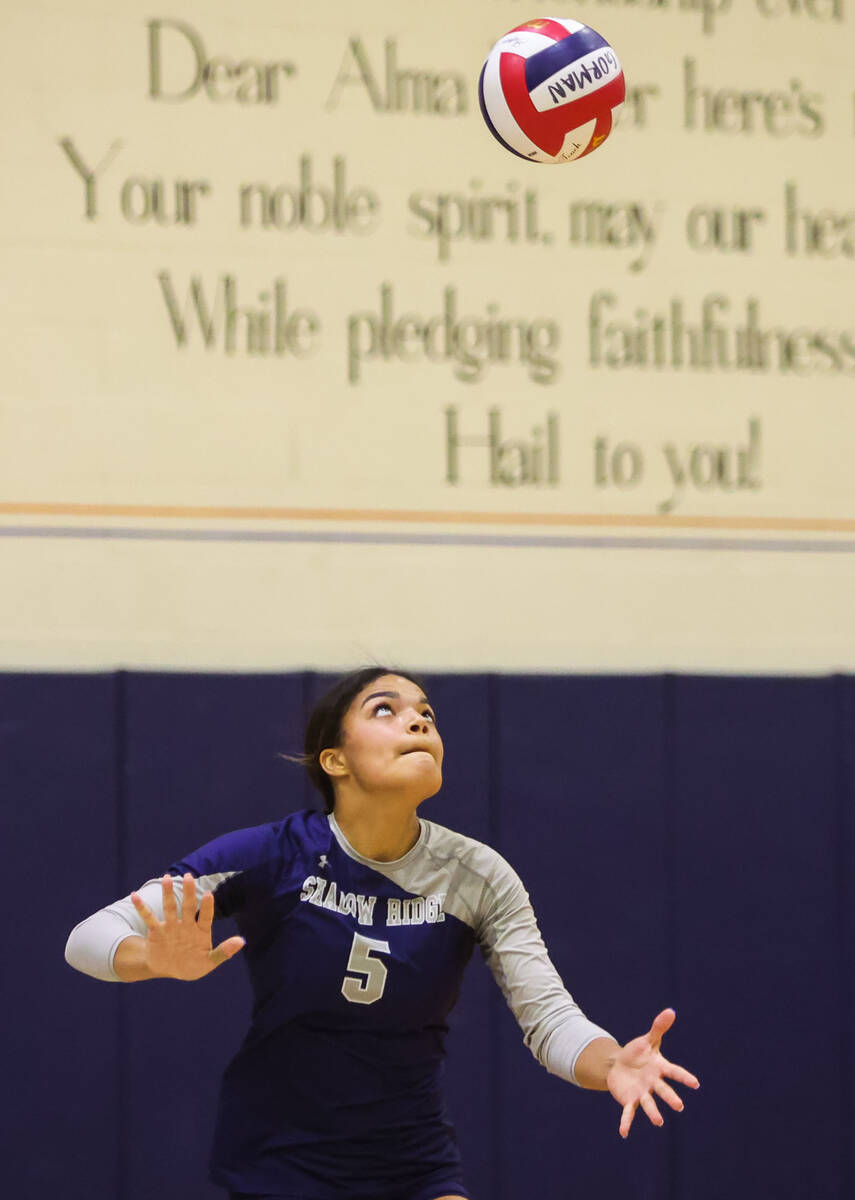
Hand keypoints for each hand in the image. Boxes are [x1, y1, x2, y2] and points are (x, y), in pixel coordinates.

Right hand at [130, 873, 244, 980]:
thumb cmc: (193, 965)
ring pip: (170, 907)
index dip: (207, 906)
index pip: (206, 916)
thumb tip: (242, 941)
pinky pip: (149, 918)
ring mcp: (171, 927)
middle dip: (188, 892)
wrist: (170, 969)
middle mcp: (186, 925)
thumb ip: (223, 952)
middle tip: (188, 876)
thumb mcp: (209, 962)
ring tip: (166, 878)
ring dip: (168, 893)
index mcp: (201, 931)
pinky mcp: (157, 932)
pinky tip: (135, 895)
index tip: (208, 894)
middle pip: (188, 906)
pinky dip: (142, 907)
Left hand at [606, 1008, 698, 1137]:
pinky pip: (628, 1112)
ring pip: (649, 1103)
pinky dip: (626, 1122)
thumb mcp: (647, 1040)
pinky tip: (623, 1133)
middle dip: (671, 1098)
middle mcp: (653, 1083)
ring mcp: (642, 1093)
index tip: (695, 1083)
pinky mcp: (629, 1100)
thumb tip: (670, 1011)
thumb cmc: (637, 1053)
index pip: (674, 1072)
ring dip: (653, 1113)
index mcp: (659, 1068)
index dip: (684, 1077)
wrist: (619, 1065)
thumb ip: (658, 1028)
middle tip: (679, 1106)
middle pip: (663, 1091)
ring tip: (659, 1122)